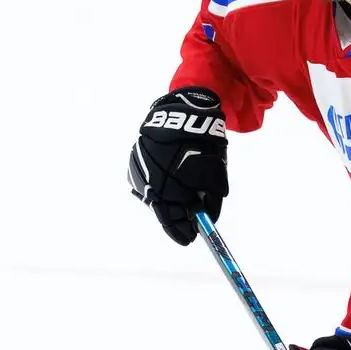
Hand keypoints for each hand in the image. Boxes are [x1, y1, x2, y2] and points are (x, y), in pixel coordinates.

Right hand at [127, 87, 227, 245]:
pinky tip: (167, 190)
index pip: (174, 217)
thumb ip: (210, 196)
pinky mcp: (135, 161)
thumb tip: (206, 217)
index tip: (190, 238)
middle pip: (162, 210)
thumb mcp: (215, 171)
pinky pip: (145, 183)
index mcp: (172, 183)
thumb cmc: (205, 142)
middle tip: (185, 230)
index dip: (182, 230)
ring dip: (166, 204)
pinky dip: (157, 189)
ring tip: (179, 210)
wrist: (184, 110)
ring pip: (152, 197)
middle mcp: (152, 179)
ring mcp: (141, 170)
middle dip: (175, 221)